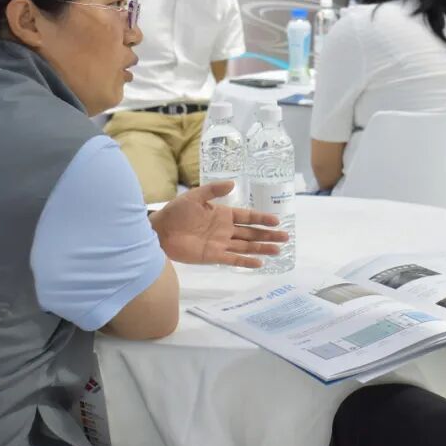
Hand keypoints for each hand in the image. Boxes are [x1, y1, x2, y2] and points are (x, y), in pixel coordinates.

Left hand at [149, 181, 287, 268]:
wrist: (159, 231)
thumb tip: (233, 183)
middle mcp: (225, 230)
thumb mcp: (195, 196)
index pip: (247, 217)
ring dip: (262, 248)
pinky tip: (259, 262)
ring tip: (278, 250)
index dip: (262, 219)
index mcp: (223, 214)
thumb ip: (214, 191)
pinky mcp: (213, 256)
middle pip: (251, 233)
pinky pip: (233, 259)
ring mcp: (220, 243)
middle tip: (285, 238)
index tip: (276, 221)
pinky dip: (246, 261)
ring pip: (246, 246)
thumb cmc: (176, 212)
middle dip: (268, 235)